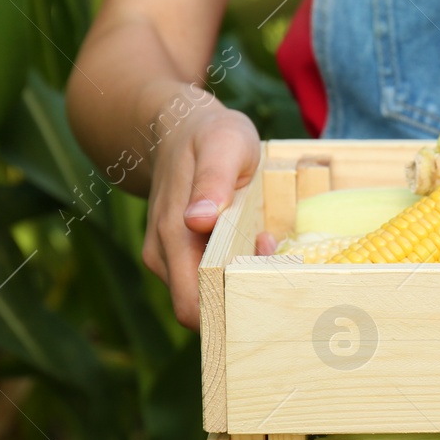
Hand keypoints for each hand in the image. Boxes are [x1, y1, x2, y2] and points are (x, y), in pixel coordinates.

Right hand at [141, 91, 262, 327]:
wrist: (178, 128)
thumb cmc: (208, 134)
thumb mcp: (223, 143)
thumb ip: (213, 180)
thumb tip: (199, 220)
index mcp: (172, 236)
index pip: (194, 305)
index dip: (232, 304)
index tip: (268, 264)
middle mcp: (163, 257)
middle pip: (202, 311)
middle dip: (242, 298)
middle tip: (277, 258)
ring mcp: (167, 259)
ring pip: (205, 298)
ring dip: (240, 284)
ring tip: (267, 244)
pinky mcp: (177, 257)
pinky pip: (206, 283)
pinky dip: (233, 274)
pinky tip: (254, 245)